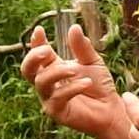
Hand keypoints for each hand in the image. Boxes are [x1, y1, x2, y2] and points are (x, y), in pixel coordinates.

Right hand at [20, 24, 121, 138]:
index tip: (39, 30)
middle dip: (33, 58)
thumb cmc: (99, 85)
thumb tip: (74, 27)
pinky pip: (57, 98)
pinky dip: (72, 88)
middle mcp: (47, 83)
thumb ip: (82, 47)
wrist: (111, 109)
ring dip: (57, 72)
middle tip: (47, 50)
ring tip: (74, 70)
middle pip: (27, 70)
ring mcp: (49, 98)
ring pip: (41, 82)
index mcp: (53, 68)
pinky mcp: (56, 112)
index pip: (38, 54)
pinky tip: (86, 82)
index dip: (35, 42)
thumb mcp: (92, 61)